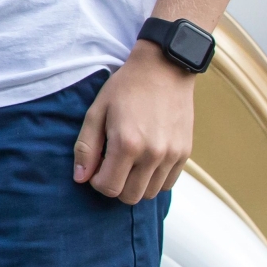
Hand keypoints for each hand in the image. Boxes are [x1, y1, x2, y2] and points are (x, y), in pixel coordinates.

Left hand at [74, 46, 195, 203]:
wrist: (164, 69)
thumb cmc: (125, 88)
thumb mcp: (96, 112)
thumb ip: (86, 147)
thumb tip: (81, 179)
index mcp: (127, 144)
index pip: (108, 188)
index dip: (97, 182)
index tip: (96, 166)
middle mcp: (153, 154)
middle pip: (130, 196)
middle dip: (115, 186)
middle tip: (110, 165)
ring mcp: (172, 155)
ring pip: (150, 193)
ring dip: (135, 184)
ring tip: (128, 162)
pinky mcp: (185, 153)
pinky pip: (168, 184)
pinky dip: (153, 180)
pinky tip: (145, 161)